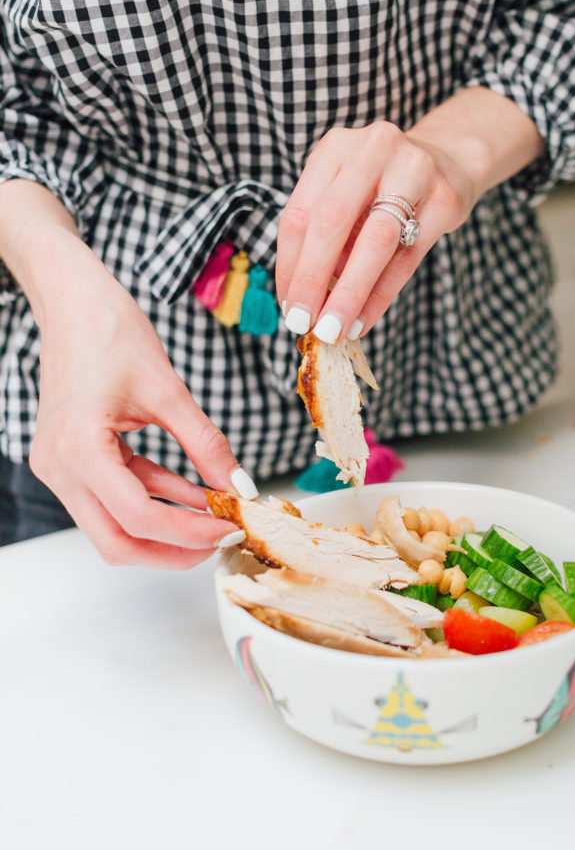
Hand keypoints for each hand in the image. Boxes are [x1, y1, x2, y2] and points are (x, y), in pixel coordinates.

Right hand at [29, 248, 240, 567]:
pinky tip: (192, 491)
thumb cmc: (109, 330)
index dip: (189, 530)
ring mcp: (60, 466)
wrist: (72, 300)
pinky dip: (153, 497)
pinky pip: (114, 494)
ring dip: (165, 524)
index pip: (138, 517)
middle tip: (221, 537)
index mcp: (78, 449)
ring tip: (215, 511)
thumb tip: (240, 485)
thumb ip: (205, 443)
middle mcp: (59, 467)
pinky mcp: (72, 458)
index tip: (230, 524)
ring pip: (114, 524)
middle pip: (117, 540)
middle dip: (172, 549)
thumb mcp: (168, 389)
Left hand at [275, 120, 477, 341]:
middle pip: (331, 221)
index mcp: (335, 147)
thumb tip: (305, 299)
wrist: (450, 162)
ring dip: (349, 293)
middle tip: (300, 322)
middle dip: (312, 279)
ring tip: (332, 329)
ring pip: (374, 240)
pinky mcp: (445, 198)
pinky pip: (408, 256)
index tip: (287, 304)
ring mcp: (414, 169)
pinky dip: (381, 294)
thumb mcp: (348, 195)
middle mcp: (372, 149)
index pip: (299, 212)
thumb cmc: (385, 186)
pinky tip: (363, 320)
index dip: (289, 264)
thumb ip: (327, 237)